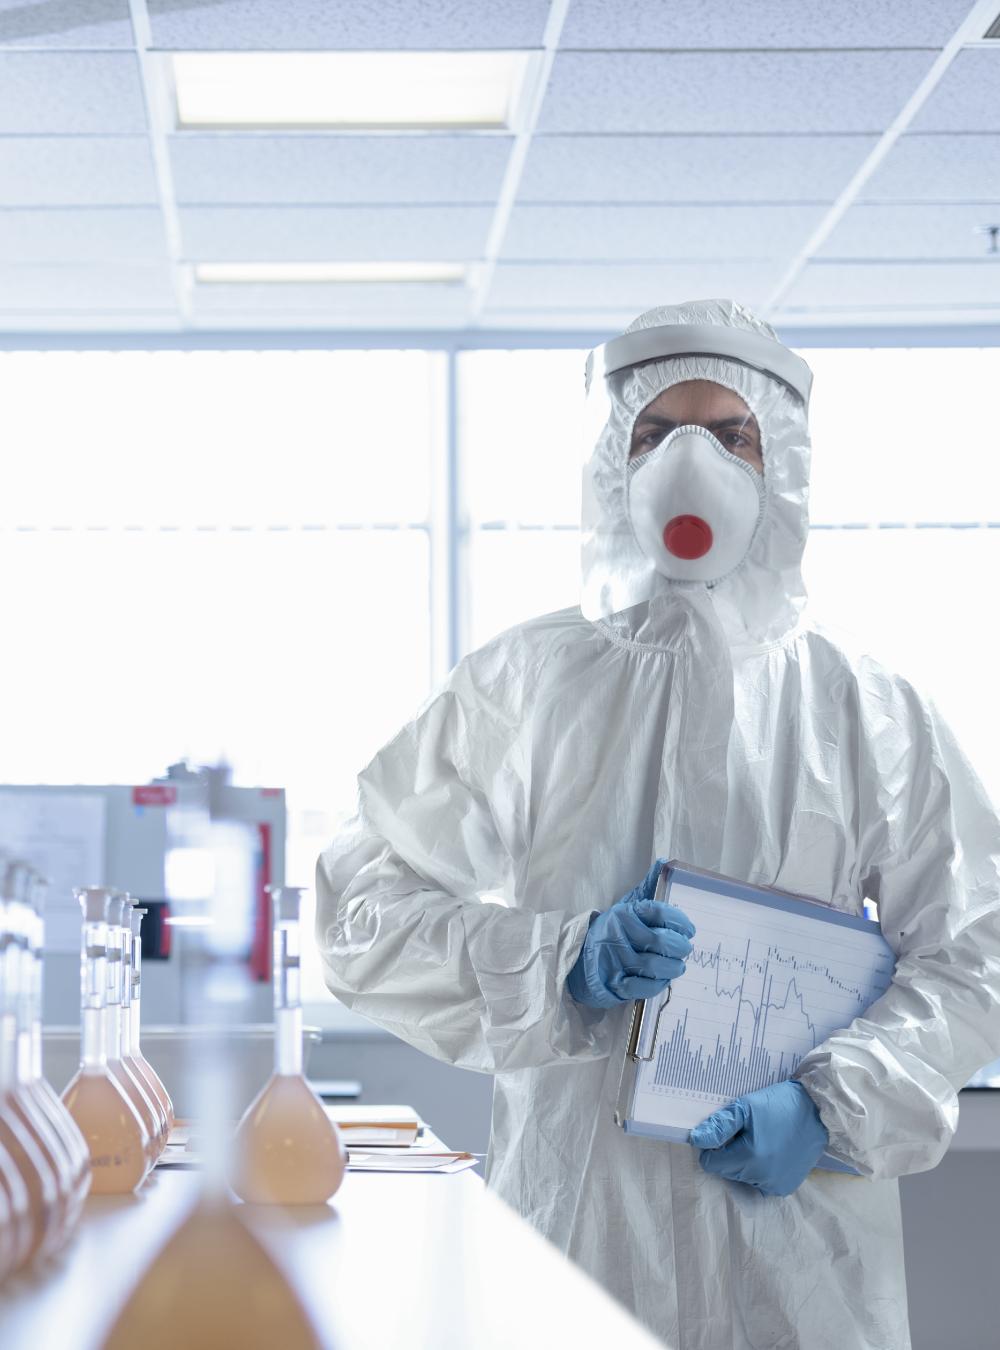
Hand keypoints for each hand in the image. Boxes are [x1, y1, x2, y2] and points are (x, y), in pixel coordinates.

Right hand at [566, 860, 694, 1009]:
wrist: (580, 957)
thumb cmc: (613, 930)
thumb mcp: (627, 905)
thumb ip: (647, 887)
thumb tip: (665, 862)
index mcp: (625, 913)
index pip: (659, 912)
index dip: (680, 921)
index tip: (689, 930)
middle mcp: (619, 934)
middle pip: (660, 942)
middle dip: (680, 947)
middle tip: (685, 950)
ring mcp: (616, 960)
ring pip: (653, 966)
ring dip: (673, 968)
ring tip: (679, 966)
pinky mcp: (613, 982)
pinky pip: (642, 987)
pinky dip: (657, 985)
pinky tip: (663, 980)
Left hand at [689, 1081, 828, 1196]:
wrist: (818, 1111)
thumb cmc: (779, 1105)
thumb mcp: (745, 1107)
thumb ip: (719, 1126)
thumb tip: (696, 1140)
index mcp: (748, 1158)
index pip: (711, 1163)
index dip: (714, 1146)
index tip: (728, 1132)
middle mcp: (761, 1178)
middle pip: (726, 1171)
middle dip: (730, 1153)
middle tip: (747, 1133)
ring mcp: (775, 1186)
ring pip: (743, 1178)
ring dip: (745, 1163)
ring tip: (762, 1140)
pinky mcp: (786, 1188)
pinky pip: (760, 1183)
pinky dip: (760, 1170)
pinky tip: (772, 1151)